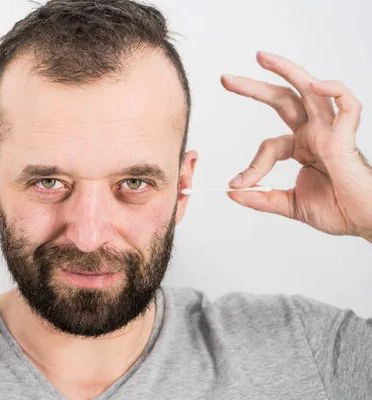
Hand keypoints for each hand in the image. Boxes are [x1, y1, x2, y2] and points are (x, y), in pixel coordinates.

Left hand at [221, 51, 371, 241]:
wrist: (365, 221)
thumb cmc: (337, 210)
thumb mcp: (290, 204)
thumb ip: (262, 198)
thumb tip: (232, 193)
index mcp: (303, 147)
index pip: (269, 145)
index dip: (252, 165)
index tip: (238, 184)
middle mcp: (315, 133)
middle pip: (283, 99)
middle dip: (255, 87)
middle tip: (226, 79)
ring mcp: (331, 131)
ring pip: (309, 90)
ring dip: (286, 71)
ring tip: (261, 58)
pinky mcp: (347, 137)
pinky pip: (347, 105)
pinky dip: (334, 90)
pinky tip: (315, 84)